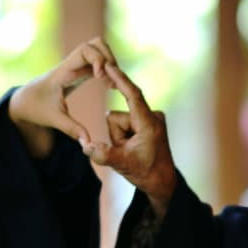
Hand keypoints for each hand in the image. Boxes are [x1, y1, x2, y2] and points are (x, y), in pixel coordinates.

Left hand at [8, 36, 117, 157]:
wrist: (24, 102)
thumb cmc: (36, 108)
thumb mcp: (53, 119)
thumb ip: (72, 129)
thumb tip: (88, 144)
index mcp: (64, 71)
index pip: (85, 50)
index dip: (98, 59)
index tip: (101, 78)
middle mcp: (71, 64)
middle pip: (96, 43)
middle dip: (109, 58)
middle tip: (111, 81)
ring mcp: (76, 65)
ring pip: (98, 48)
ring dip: (110, 61)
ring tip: (111, 84)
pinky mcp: (80, 71)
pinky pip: (98, 60)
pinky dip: (107, 68)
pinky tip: (108, 85)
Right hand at [84, 62, 177, 219]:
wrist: (162, 182)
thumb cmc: (146, 173)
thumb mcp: (122, 165)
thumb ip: (103, 154)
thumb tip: (85, 145)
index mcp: (149, 123)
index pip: (132, 95)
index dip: (120, 79)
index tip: (109, 65)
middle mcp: (152, 116)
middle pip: (117, 116)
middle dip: (115, 134)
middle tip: (128, 152)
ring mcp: (150, 118)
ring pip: (118, 121)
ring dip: (118, 137)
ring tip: (131, 151)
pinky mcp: (147, 121)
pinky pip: (124, 124)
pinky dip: (123, 136)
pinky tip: (133, 148)